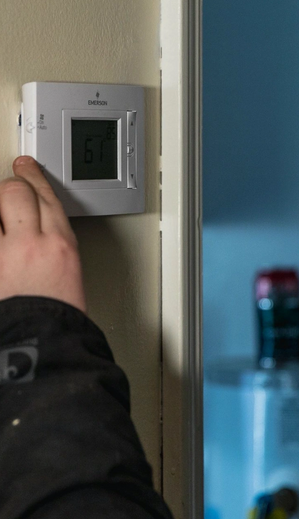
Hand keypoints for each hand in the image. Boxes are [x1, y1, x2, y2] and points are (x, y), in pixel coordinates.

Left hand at [0, 157, 85, 312]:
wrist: (44, 349)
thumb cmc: (60, 323)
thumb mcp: (71, 278)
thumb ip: (53, 253)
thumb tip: (38, 239)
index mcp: (60, 246)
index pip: (45, 195)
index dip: (33, 177)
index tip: (27, 169)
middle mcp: (30, 244)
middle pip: (14, 192)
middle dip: (9, 188)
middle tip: (7, 189)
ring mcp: (2, 255)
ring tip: (0, 218)